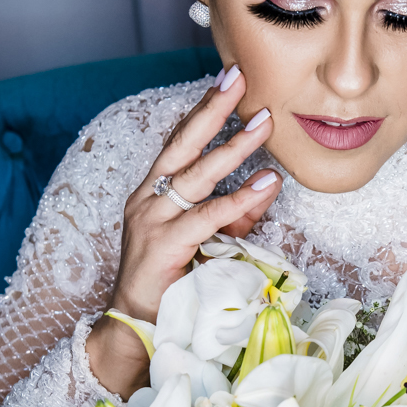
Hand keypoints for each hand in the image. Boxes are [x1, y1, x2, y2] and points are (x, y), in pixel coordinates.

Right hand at [86, 67, 280, 397]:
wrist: (137, 329)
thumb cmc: (173, 283)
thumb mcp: (209, 240)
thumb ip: (236, 214)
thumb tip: (269, 183)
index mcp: (154, 192)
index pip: (179, 141)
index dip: (204, 108)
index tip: (228, 78)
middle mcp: (149, 198)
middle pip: (183, 143)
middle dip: (212, 107)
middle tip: (240, 76)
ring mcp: (153, 220)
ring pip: (198, 174)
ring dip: (233, 146)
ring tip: (264, 122)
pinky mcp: (164, 246)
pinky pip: (207, 216)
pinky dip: (240, 199)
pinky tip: (266, 182)